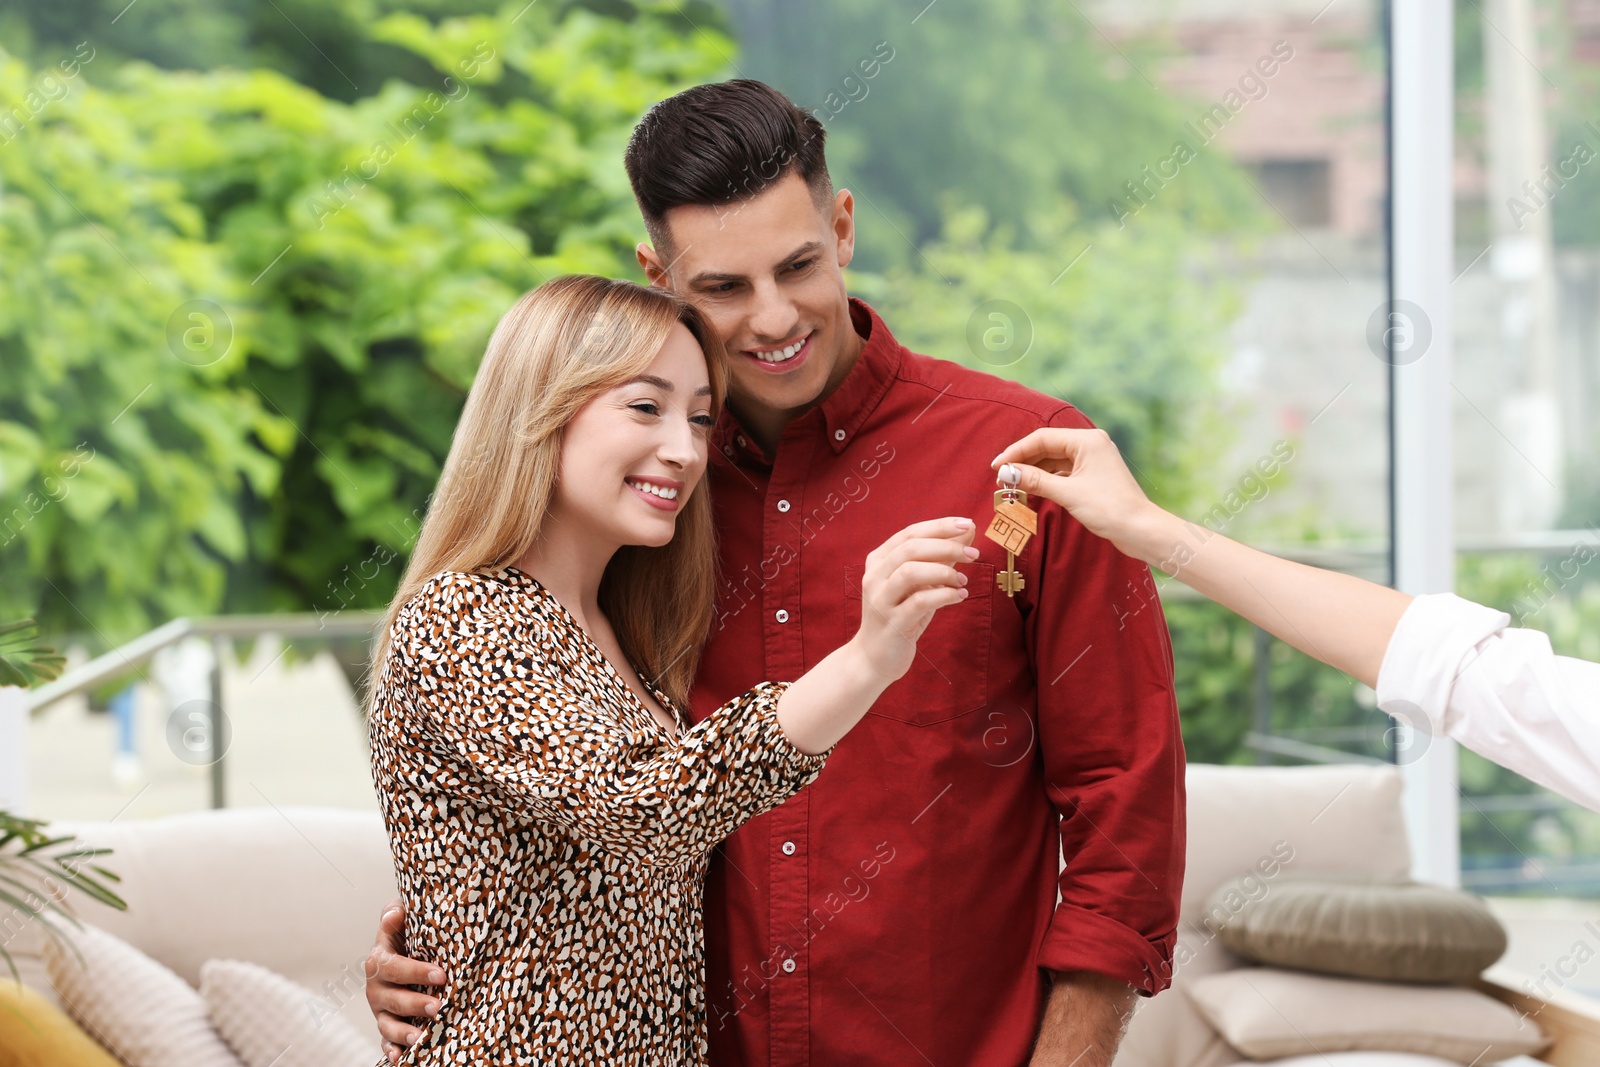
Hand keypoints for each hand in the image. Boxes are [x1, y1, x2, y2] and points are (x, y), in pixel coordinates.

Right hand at [364, 898, 447, 1062]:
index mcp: (379, 961)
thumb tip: (395, 913)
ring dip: (404, 1032)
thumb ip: (394, 914)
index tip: (441, 974)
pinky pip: (386, 1042)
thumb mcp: (400, 920)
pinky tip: (402, 1058)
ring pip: (388, 1025)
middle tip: (439, 1006)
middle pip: (392, 999)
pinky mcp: (387, 1026)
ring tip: (422, 1037)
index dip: (416, 971)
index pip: (394, 967)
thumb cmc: (406, 934)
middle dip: (415, 1004)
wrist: (403, 951)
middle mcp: (376, 988)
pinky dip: (393, 1051)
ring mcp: (381, 1010)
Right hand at [852, 516, 976, 683]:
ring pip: (910, 571)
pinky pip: (920, 601)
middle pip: (911, 548)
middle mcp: (875, 576)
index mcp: (879, 560)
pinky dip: (944, 595)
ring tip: (963, 581)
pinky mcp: (892, 623)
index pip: (910, 533)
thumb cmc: (902, 614)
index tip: (969, 524)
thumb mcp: (921, 583)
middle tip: (974, 554)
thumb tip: (968, 530)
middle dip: (947, 547)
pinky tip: (959, 597)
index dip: (940, 526)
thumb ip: (941, 556)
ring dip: (944, 571)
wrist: (876, 657)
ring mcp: (881, 600)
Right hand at [991, 428, 1161, 560]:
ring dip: (1033, 472)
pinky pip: (1062, 472)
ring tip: (1013, 485)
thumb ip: (1035, 480)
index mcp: (1087, 441)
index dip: (1016, 451)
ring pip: (1053, 461)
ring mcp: (1092, 460)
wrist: (1141, 530)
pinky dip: (1046, 480)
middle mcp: (1090, 445)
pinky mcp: (1092, 476)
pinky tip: (1032, 489)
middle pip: (1046, 447)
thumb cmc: (1110, 509)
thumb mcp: (1068, 494)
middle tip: (1001, 478)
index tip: (996, 467)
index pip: (1042, 439)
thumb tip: (1006, 473)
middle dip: (1023, 462)